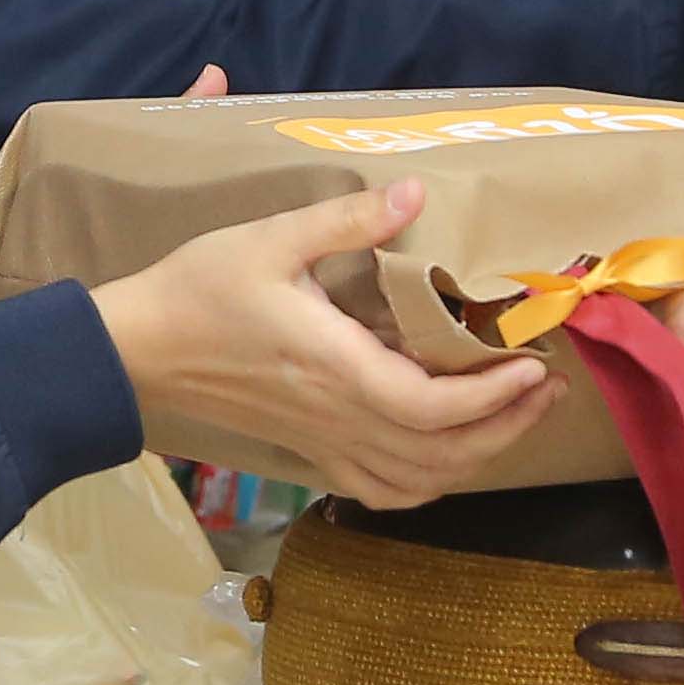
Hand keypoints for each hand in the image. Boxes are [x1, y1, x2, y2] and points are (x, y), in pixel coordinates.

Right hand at [89, 176, 556, 507]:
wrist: (134, 352)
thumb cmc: (199, 291)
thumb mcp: (271, 239)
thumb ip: (348, 219)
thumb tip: (417, 193)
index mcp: (336, 369)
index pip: (432, 407)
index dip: (493, 397)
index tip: (533, 366)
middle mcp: (337, 420)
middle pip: (442, 453)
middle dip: (507, 426)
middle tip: (548, 388)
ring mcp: (323, 445)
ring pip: (419, 480)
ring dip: (478, 458)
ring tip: (515, 416)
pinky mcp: (309, 453)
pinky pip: (382, 491)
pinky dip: (428, 484)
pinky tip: (449, 456)